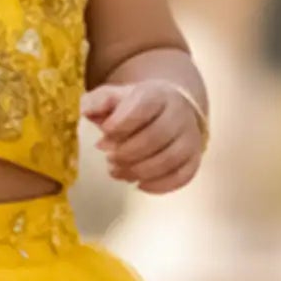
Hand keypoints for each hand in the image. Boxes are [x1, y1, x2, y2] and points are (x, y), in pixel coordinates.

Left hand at [80, 78, 206, 193]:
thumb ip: (98, 101)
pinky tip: (138, 184)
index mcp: (157, 95)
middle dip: (127, 152)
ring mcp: (189, 138)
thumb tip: (87, 111)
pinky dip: (158, 185)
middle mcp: (178, 114)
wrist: (167, 109)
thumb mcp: (114, 97)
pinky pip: (182, 176)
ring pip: (169, 159)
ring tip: (117, 172)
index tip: (104, 133)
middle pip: (156, 136)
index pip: (143, 106)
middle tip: (108, 158)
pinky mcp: (194, 158)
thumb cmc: (135, 107)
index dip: (121, 123)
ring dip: (139, 171)